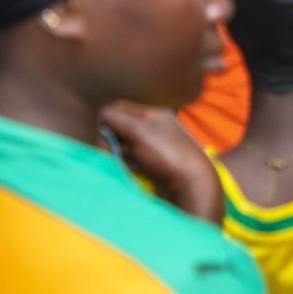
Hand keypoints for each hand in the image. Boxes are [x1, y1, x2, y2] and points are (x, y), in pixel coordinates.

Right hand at [101, 101, 222, 223]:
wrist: (193, 185)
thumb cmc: (167, 153)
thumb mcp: (139, 130)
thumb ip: (117, 119)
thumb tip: (100, 115)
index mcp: (153, 114)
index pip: (120, 108)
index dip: (107, 118)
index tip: (100, 132)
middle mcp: (153, 128)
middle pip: (120, 127)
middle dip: (109, 138)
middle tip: (106, 149)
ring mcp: (153, 148)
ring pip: (123, 145)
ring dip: (115, 152)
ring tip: (114, 160)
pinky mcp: (152, 166)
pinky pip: (130, 161)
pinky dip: (124, 164)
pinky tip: (123, 169)